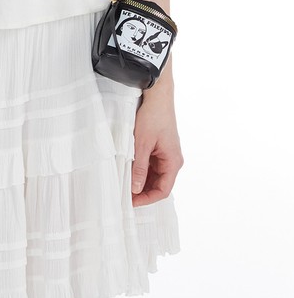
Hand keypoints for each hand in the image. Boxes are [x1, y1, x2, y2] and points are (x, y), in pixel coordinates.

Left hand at [131, 91, 183, 206]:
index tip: (131, 202)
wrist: (157, 95)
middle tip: (123, 195)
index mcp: (173, 162)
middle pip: (158, 184)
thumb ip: (139, 168)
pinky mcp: (159, 147)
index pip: (162, 190)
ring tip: (124, 183)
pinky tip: (128, 169)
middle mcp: (172, 160)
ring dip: (140, 180)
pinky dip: (140, 169)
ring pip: (153, 175)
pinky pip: (151, 164)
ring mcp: (166, 154)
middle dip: (142, 191)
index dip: (147, 199)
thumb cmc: (154, 116)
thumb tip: (135, 188)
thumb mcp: (142, 144)